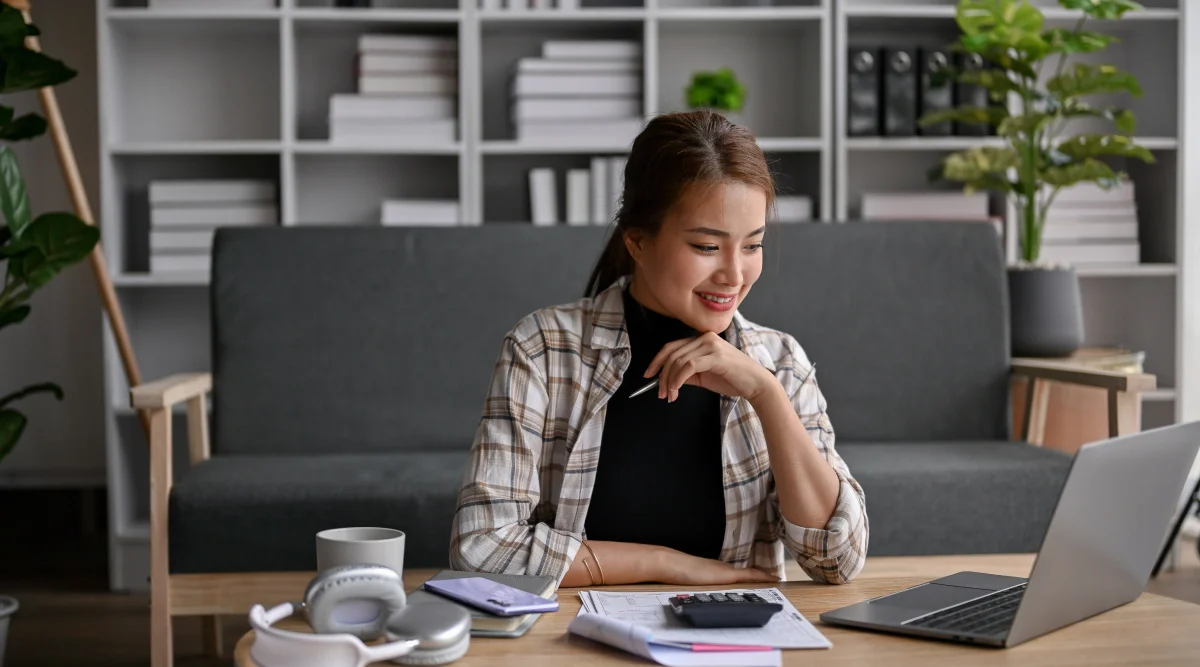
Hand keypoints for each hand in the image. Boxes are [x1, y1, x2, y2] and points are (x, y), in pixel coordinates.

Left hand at [644, 332, 774, 402]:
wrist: (756, 384)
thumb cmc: (732, 379)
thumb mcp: (703, 376)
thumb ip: (686, 374)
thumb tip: (667, 380)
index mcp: (702, 340)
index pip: (672, 347)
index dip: (657, 361)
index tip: (649, 375)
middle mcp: (705, 338)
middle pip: (672, 354)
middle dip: (662, 375)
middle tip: (660, 393)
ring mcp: (711, 345)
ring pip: (679, 361)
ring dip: (670, 381)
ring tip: (670, 395)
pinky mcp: (716, 355)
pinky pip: (689, 366)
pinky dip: (678, 378)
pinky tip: (676, 390)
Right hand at [656, 549, 778, 585]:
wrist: (672, 564)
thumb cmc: (678, 573)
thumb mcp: (692, 580)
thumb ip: (700, 582)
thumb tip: (701, 586)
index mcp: (717, 571)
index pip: (740, 574)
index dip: (754, 575)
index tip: (766, 577)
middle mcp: (724, 569)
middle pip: (748, 574)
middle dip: (763, 576)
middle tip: (778, 578)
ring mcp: (726, 570)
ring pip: (752, 574)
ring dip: (764, 576)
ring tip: (779, 578)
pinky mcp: (727, 574)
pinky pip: (750, 575)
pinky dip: (763, 576)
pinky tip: (774, 578)